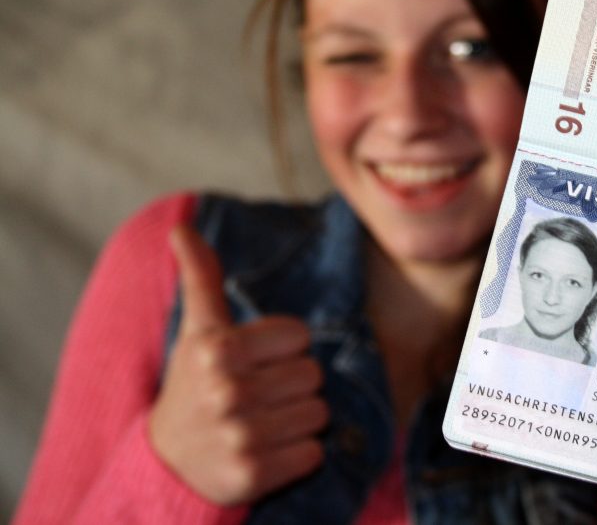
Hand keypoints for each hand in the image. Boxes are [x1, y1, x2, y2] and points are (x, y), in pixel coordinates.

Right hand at [149, 224, 328, 503]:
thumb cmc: (195, 384)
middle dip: (294, 384)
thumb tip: (181, 227)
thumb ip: (200, 277)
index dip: (284, 349)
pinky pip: (313, 453)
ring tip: (265, 422)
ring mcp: (239, 437)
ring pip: (319, 414)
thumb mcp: (197, 330)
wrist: (169, 462)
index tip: (255, 362)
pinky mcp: (252, 476)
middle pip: (313, 376)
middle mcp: (226, 392)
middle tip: (261, 394)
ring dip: (299, 419)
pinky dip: (299, 455)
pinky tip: (269, 451)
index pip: (301, 337)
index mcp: (217, 350)